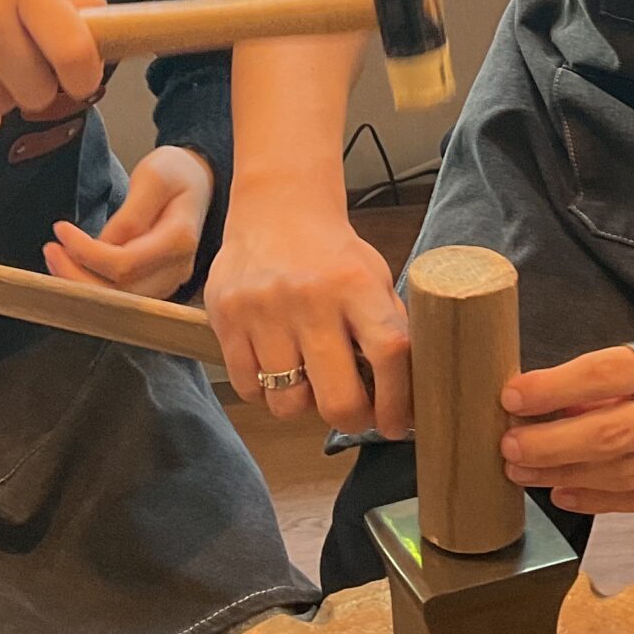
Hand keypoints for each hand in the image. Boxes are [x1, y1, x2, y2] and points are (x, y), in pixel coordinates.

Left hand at [46, 146, 211, 302]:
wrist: (197, 181)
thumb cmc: (176, 174)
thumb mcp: (152, 178)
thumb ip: (129, 216)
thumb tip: (102, 246)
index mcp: (179, 240)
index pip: (124, 263)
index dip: (86, 252)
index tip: (60, 229)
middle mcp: (177, 268)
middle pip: (120, 291)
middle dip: (76, 275)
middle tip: (50, 249)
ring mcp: (169, 279)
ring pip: (119, 299)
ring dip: (81, 283)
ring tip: (56, 256)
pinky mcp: (157, 283)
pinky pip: (122, 294)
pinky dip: (93, 284)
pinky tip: (75, 266)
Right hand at [206, 195, 412, 441]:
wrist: (277, 208)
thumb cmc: (332, 254)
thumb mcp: (373, 278)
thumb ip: (387, 328)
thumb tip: (406, 395)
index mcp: (356, 284)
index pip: (389, 354)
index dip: (397, 402)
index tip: (397, 424)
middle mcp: (310, 298)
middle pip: (337, 397)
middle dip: (351, 418)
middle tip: (354, 412)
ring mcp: (264, 310)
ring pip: (288, 403)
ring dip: (303, 404)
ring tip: (309, 379)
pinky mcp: (227, 318)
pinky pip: (249, 389)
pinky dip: (266, 391)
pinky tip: (277, 366)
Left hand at [500, 283, 633, 514]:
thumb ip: (622, 375)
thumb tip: (555, 406)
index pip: (608, 374)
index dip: (554, 389)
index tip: (512, 397)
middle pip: (613, 434)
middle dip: (551, 445)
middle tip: (508, 446)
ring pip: (628, 475)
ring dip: (568, 475)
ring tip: (526, 471)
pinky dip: (605, 500)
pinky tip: (569, 492)